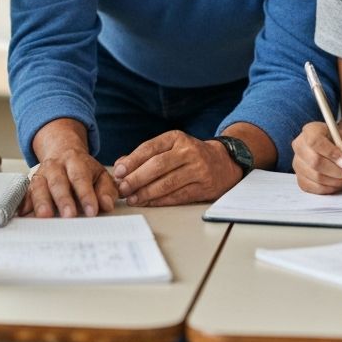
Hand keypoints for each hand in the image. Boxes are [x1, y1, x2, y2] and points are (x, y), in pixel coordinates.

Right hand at [22, 148, 117, 217]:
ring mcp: (41, 175)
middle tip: (69, 216)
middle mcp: (56, 166)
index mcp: (75, 161)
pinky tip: (23, 215)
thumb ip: (106, 190)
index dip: (86, 194)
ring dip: (42, 202)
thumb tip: (107, 205)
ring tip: (45, 216)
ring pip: (39, 187)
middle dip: (63, 199)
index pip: (81, 177)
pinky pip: (25, 194)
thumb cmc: (83, 169)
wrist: (62, 150)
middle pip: (58, 182)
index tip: (92, 211)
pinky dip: (24, 204)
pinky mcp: (30, 186)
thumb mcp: (100, 174)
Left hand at [114, 131, 241, 205]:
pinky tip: (148, 203)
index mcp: (177, 138)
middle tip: (122, 188)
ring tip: (132, 198)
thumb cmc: (189, 155)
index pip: (150, 148)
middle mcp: (188, 151)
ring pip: (167, 183)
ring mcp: (198, 169)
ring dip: (146, 193)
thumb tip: (120, 166)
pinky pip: (177, 196)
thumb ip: (146, 155)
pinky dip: (160, 201)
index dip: (132, 161)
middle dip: (136, 178)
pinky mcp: (203, 187)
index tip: (118, 172)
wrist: (224, 162)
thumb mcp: (171, 147)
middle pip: (158, 166)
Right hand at [292, 122, 341, 193]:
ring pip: (316, 177)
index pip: (314, 140)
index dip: (331, 153)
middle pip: (315, 161)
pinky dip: (330, 188)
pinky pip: (315, 188)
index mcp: (311, 130)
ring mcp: (298, 163)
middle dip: (337, 170)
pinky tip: (337, 181)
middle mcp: (300, 145)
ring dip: (336, 180)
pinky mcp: (301, 179)